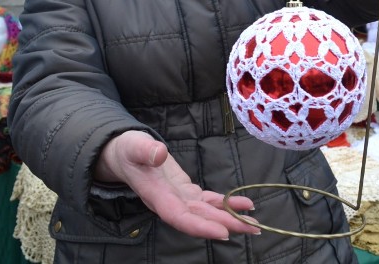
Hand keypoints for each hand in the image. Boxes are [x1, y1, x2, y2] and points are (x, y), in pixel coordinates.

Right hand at [94, 130, 259, 239]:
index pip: (179, 216)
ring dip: (231, 218)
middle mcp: (170, 202)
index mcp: (156, 195)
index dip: (200, 226)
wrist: (124, 155)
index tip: (222, 232)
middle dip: (225, 224)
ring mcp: (179, 198)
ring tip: (254, 222)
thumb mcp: (133, 146)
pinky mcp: (186, 192)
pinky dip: (227, 203)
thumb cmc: (127, 150)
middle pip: (199, 218)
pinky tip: (245, 205)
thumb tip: (159, 153)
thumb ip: (145, 150)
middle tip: (252, 228)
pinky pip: (209, 201)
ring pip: (207, 212)